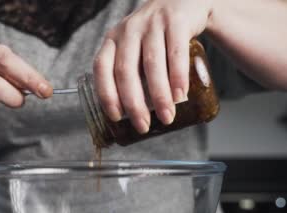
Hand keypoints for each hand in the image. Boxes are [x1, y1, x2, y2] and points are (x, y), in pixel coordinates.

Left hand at [93, 0, 213, 133]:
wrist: (185, 1)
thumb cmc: (158, 36)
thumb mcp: (136, 48)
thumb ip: (131, 74)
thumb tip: (131, 118)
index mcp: (113, 39)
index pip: (102, 68)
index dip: (106, 94)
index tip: (116, 117)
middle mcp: (129, 29)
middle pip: (126, 71)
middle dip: (133, 104)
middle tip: (143, 125)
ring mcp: (152, 23)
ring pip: (151, 64)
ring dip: (158, 95)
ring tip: (166, 116)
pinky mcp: (176, 21)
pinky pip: (176, 53)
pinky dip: (178, 77)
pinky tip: (180, 95)